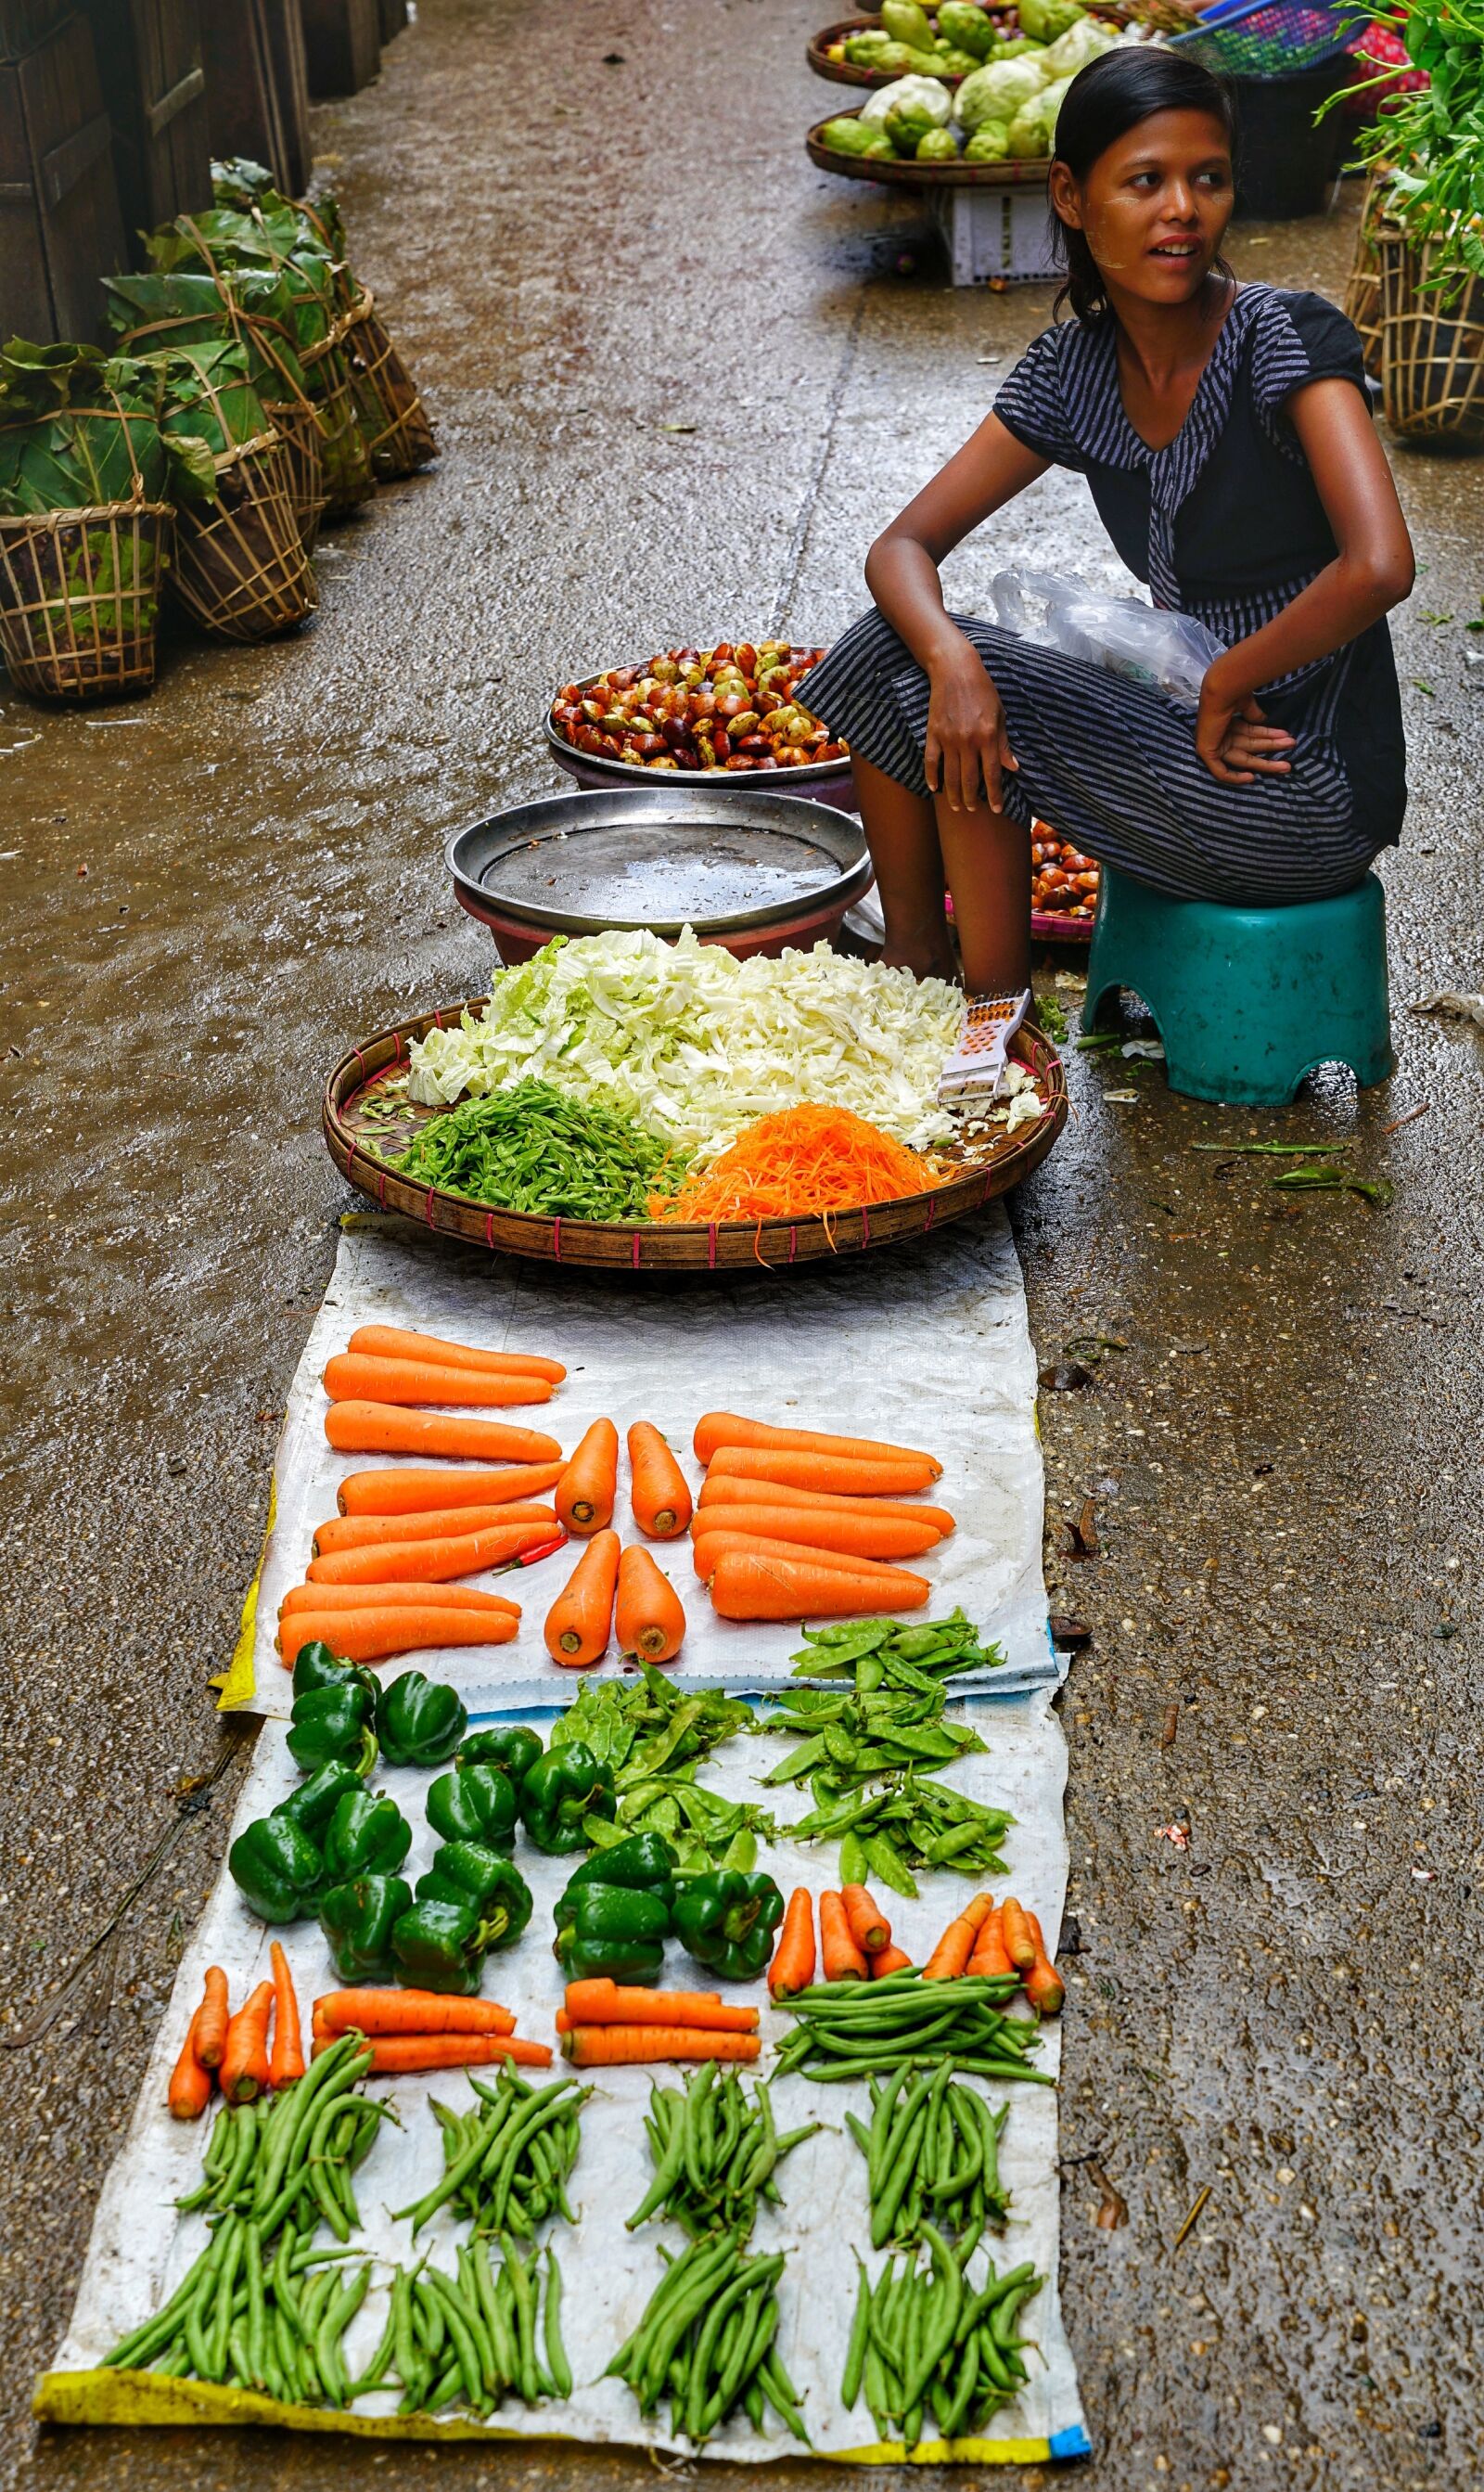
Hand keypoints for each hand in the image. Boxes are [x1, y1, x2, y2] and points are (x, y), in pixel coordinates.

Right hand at [924, 641, 1017, 812]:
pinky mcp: (933, 734)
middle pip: (969, 780)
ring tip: (957, 807)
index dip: (995, 794)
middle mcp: (968, 741)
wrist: (955, 670)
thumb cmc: (982, 690)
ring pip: (950, 775)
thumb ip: (1004, 744)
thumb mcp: (1000, 715)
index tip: (996, 809)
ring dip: (954, 794)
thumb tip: (1013, 767)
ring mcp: (948, 739)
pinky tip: (935, 789)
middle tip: (973, 809)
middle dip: (972, 799)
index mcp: (988, 736)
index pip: (992, 774)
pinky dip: (932, 777)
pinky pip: (931, 761)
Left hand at [1196, 667, 1295, 787]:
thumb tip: (1266, 721)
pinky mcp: (1206, 752)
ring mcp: (1214, 743)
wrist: (1222, 690)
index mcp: (1229, 721)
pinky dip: (1235, 777)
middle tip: (1291, 749)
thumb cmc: (1233, 691)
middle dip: (1272, 748)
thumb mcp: (1247, 705)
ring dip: (1265, 761)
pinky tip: (1252, 778)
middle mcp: (1221, 733)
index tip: (1285, 735)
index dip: (1268, 735)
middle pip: (1250, 746)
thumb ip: (1255, 716)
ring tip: (1286, 765)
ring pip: (1243, 758)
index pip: (1251, 733)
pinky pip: (1220, 772)